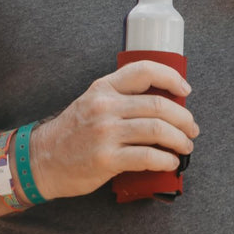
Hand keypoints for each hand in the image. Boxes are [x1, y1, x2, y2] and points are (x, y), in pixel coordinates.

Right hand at [30, 60, 196, 199]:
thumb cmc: (73, 133)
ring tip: (185, 147)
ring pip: (157, 130)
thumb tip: (163, 103)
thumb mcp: (92, 102)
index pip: (144, 70)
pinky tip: (171, 162)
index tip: (185, 90)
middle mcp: (105, 106)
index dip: (171, 77)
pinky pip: (147, 157)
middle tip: (191, 129)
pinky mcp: (106, 159)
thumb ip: (120, 97)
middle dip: (184, 118)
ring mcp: (105, 133)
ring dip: (180, 140)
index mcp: (103, 87)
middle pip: (158, 105)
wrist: (42, 160)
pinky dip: (166, 160)